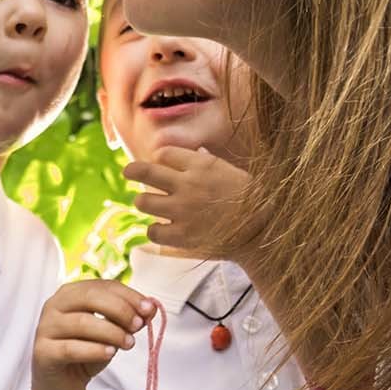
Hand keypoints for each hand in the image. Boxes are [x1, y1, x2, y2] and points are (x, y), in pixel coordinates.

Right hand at [32, 280, 155, 389]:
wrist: (62, 386)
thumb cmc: (86, 352)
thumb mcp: (110, 333)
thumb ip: (126, 319)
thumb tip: (150, 309)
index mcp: (70, 293)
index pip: (101, 285)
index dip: (128, 295)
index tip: (148, 309)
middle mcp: (54, 306)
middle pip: (89, 298)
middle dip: (119, 309)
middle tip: (138, 325)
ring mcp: (45, 328)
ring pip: (82, 323)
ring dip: (111, 332)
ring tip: (129, 343)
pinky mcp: (43, 352)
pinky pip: (70, 348)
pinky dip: (94, 350)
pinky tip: (110, 353)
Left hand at [124, 146, 249, 254]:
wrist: (262, 230)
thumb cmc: (247, 197)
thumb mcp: (226, 169)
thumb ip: (202, 162)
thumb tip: (186, 152)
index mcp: (200, 165)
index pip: (162, 154)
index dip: (159, 159)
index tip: (161, 164)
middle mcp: (188, 185)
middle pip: (144, 172)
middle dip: (132, 170)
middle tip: (128, 171)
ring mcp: (183, 211)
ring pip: (143, 201)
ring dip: (144, 202)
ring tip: (149, 203)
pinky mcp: (182, 236)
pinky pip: (153, 231)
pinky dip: (155, 230)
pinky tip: (161, 228)